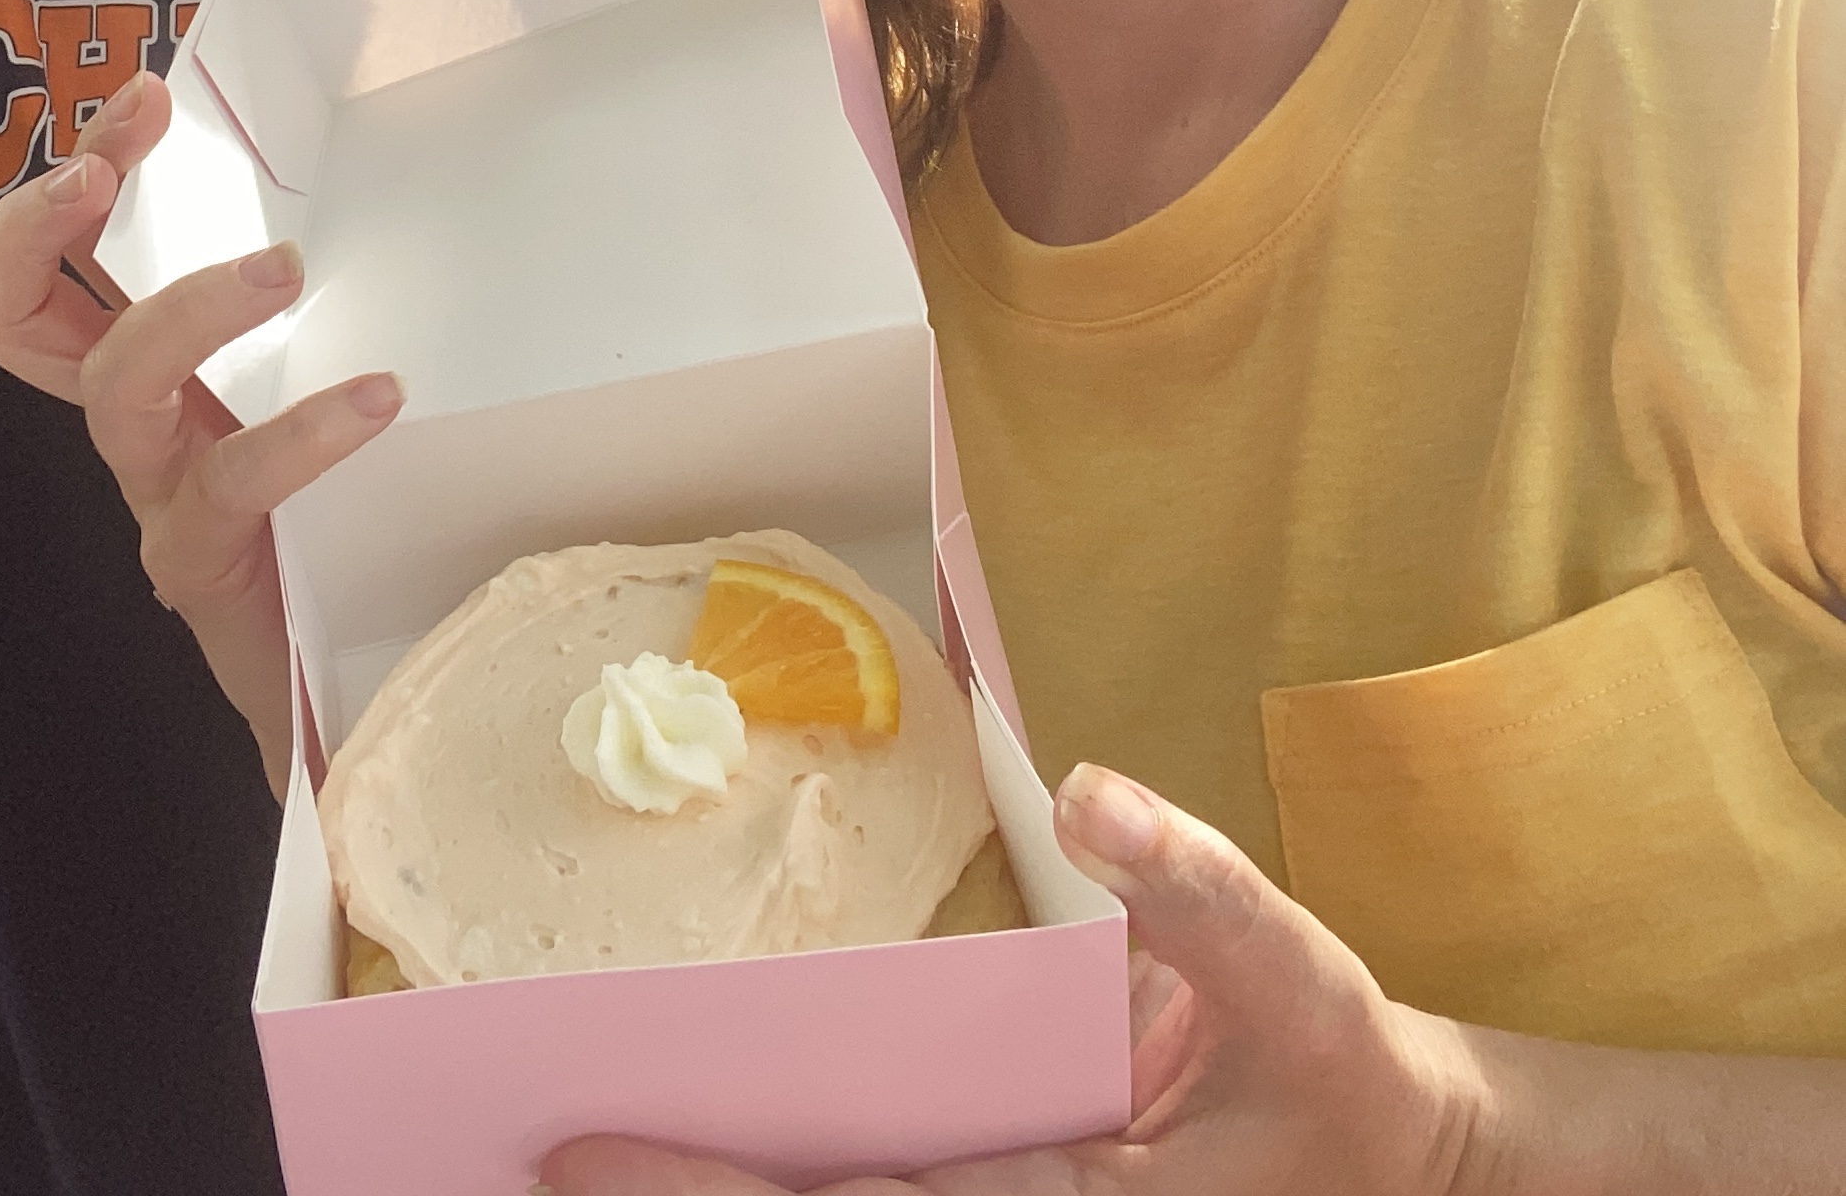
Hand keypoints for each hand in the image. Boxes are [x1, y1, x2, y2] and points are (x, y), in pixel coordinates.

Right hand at [0, 72, 402, 792]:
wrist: (351, 696)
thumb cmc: (345, 522)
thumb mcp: (328, 395)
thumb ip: (344, 317)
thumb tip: (453, 181)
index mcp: (153, 375)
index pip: (51, 270)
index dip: (67, 183)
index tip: (141, 103)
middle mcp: (136, 430)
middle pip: (19, 317)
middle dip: (46, 216)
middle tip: (118, 152)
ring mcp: (160, 498)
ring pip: (115, 387)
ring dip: (186, 307)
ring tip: (278, 269)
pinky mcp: (206, 566)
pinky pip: (232, 485)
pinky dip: (302, 432)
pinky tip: (378, 398)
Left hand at [536, 766, 1483, 1195]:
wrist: (1411, 1170)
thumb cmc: (1342, 1078)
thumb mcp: (1292, 974)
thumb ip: (1197, 885)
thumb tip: (1091, 789)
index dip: (712, 1191)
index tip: (584, 1151)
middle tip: (533, 1158)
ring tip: (588, 1157)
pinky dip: (800, 1181)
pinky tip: (724, 1150)